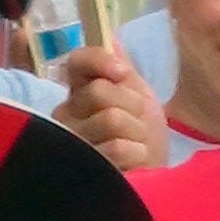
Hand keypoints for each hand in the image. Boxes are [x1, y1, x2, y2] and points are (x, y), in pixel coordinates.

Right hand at [60, 46, 173, 172]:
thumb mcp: (139, 99)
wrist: (153, 182)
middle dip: (133, 106)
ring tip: (137, 147)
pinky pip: (116, 147)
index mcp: (79, 94)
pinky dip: (137, 154)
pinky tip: (134, 164)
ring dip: (138, 133)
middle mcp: (66, 117)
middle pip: (99, 92)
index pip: (77, 62)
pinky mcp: (81, 172)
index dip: (100, 61)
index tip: (122, 74)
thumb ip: (123, 72)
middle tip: (139, 126)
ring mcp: (70, 146)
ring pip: (110, 118)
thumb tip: (111, 38)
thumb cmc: (144, 141)